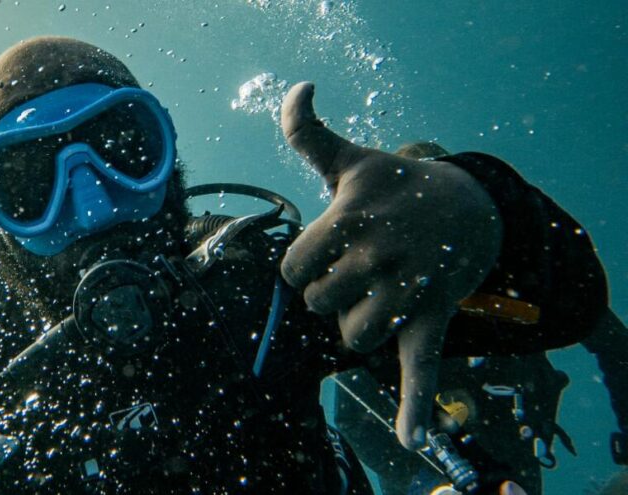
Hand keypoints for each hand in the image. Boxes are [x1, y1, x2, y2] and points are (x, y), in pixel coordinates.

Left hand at [278, 82, 501, 449]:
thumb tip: (296, 86)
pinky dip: (415, 406)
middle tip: (359, 266)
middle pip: (318, 304)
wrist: (470, 208)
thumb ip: (308, 131)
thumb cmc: (394, 187)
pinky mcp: (431, 320)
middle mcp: (379, 256)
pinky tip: (410, 436)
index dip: (304, 265)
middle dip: (331, 289)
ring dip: (358, 321)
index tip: (326, 249)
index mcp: (351, 221)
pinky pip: (420, 369)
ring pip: (351, 336)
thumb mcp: (350, 159)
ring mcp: (408, 291)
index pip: (292, 271)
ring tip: (379, 292)